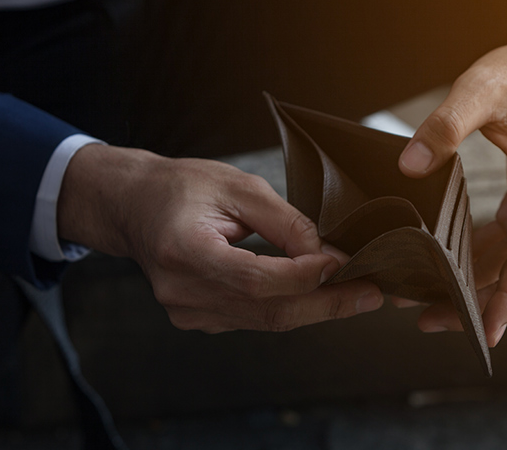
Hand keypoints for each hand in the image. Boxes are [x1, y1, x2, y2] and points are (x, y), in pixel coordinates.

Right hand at [58, 146, 383, 332]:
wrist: (135, 207)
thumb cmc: (182, 188)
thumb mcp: (237, 187)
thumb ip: (284, 221)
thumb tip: (326, 254)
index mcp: (184, 251)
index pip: (254, 278)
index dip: (302, 276)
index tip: (342, 262)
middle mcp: (182, 291)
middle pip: (266, 310)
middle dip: (326, 304)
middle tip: (371, 295)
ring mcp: (187, 311)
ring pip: (265, 319)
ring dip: (315, 308)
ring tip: (357, 294)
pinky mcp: (197, 318)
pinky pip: (253, 318)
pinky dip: (289, 307)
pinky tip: (318, 295)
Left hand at [398, 26, 506, 345]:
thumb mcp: (481, 90)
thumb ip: (443, 126)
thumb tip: (409, 166)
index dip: (504, 300)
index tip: (484, 334)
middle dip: (478, 302)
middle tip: (426, 319)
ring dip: (478, 286)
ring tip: (429, 301)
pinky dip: (484, 261)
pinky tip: (452, 267)